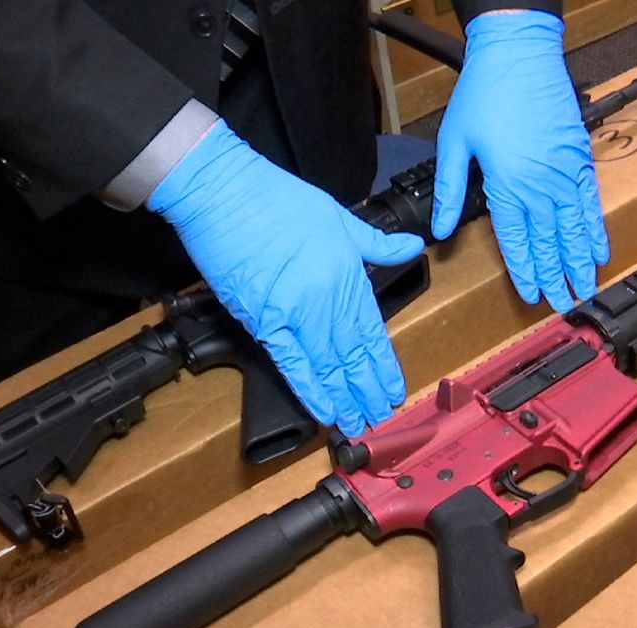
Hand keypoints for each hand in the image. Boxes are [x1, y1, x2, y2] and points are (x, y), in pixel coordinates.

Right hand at [149, 122, 423, 436]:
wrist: (225, 193)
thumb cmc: (276, 199)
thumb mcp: (339, 216)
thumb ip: (376, 242)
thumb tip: (411, 246)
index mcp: (348, 274)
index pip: (372, 331)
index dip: (383, 365)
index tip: (394, 390)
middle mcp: (327, 299)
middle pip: (352, 355)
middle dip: (367, 390)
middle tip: (380, 418)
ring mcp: (295, 313)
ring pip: (327, 366)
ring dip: (343, 398)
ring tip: (357, 424)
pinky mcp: (262, 320)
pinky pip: (291, 363)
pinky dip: (309, 390)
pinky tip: (324, 410)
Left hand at [432, 10, 608, 312]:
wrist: (520, 53)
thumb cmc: (484, 93)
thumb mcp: (454, 142)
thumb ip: (449, 189)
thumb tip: (438, 229)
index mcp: (507, 184)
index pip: (516, 240)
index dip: (524, 271)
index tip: (531, 296)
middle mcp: (540, 184)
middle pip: (550, 242)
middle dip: (556, 276)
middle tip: (564, 305)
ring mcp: (565, 172)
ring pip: (575, 228)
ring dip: (580, 261)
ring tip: (586, 289)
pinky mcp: (580, 158)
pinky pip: (590, 203)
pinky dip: (595, 229)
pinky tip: (600, 250)